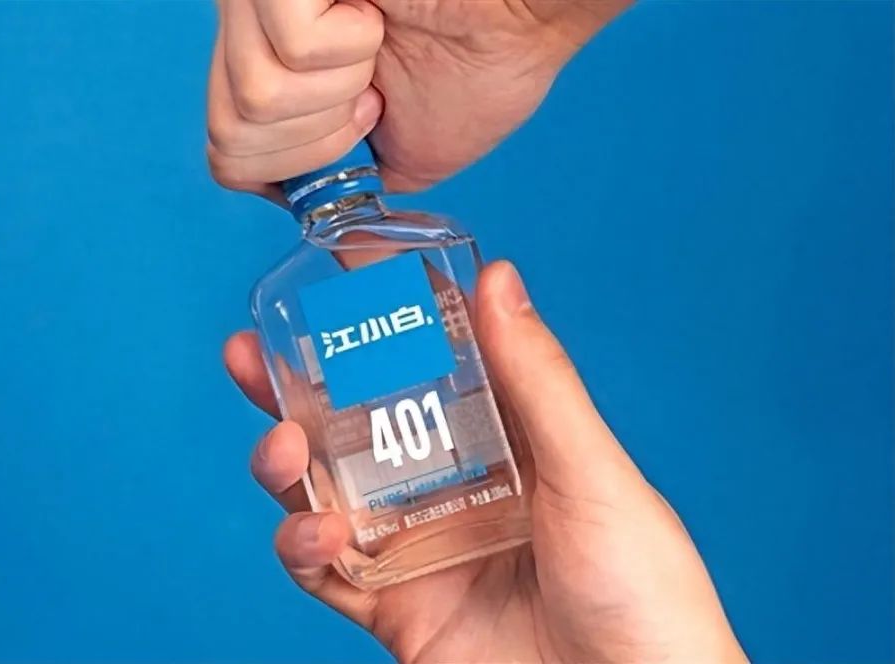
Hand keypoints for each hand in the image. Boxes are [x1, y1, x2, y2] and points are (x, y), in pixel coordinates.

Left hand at [207, 0, 631, 198]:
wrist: (527, 7)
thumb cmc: (478, 64)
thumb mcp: (401, 160)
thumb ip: (348, 196)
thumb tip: (342, 256)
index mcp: (268, 70)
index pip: (223, 155)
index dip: (294, 168)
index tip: (360, 125)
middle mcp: (248, 29)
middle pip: (228, 136)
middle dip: (318, 138)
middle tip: (369, 93)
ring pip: (253, 99)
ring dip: (338, 92)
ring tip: (377, 49)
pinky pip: (288, 48)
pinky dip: (350, 46)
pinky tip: (375, 14)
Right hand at [223, 261, 746, 662]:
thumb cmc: (643, 591)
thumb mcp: (591, 473)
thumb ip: (537, 381)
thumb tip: (496, 277)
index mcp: (502, 441)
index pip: (426, 364)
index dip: (376, 319)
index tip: (333, 271)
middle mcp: (451, 487)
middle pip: (354, 425)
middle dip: (294, 389)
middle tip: (253, 355)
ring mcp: (419, 548)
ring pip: (324, 492)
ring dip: (285, 465)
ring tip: (282, 449)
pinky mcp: (395, 610)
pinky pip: (328, 573)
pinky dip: (303, 549)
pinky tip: (318, 533)